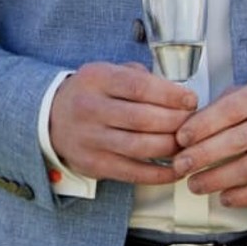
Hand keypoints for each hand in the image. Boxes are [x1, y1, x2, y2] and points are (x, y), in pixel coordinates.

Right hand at [48, 62, 198, 183]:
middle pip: (142, 118)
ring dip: (171, 147)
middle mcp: (90, 108)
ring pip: (140, 147)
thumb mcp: (108, 72)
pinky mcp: (94, 164)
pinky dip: (160, 173)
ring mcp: (90, 139)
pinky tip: (176, 169)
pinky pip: (133, 173)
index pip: (138, 86)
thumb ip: (140, 77)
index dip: (170, 95)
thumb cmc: (90, 94)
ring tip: (187, 144)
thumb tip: (178, 95)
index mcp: (96, 79)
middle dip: (176, 122)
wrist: (52, 118)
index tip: (191, 100)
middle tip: (194, 124)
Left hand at [173, 77, 246, 207]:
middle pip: (237, 141)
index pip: (230, 109)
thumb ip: (225, 103)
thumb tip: (190, 123)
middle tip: (180, 165)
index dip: (202, 126)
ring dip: (217, 180)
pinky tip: (224, 197)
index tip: (180, 138)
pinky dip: (243, 196)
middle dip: (202, 156)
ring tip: (195, 184)